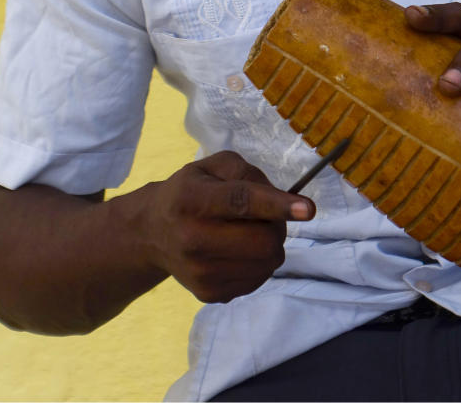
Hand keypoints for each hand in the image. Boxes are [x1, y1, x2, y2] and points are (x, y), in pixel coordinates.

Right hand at [142, 150, 314, 302]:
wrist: (152, 234)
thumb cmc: (190, 191)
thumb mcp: (211, 166)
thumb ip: (246, 172)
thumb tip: (279, 198)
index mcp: (193, 199)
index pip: (240, 202)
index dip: (276, 205)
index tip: (308, 209)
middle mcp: (193, 239)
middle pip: (263, 241)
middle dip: (278, 226)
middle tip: (268, 216)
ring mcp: (201, 273)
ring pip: (266, 263)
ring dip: (271, 245)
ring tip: (250, 232)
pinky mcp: (209, 295)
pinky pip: (258, 280)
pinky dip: (260, 263)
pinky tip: (240, 251)